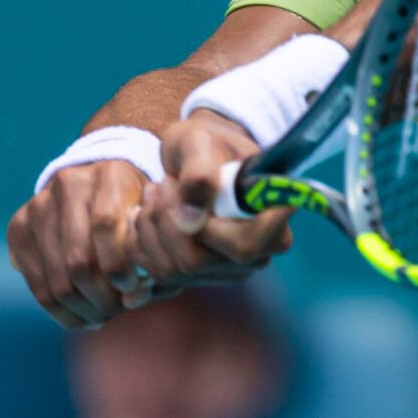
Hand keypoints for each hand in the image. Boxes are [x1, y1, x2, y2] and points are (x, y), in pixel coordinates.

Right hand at [7, 159, 160, 329]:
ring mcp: (38, 205)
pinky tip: (82, 317)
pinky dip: (61, 312)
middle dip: (101, 297)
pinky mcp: (18, 227)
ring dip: (82, 309)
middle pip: (79, 259)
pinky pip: (37, 285)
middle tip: (117, 309)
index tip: (133, 289)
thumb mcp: (150, 220)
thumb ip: (148, 255)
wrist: (97, 184)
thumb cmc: (135, 208)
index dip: (119, 266)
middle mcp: (68, 183)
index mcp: (109, 174)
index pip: (106, 226)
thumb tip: (135, 299)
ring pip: (57, 279)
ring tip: (102, 315)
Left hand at [136, 110, 293, 284]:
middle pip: (199, 263)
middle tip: (161, 184)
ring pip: (174, 270)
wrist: (199, 154)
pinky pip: (161, 275)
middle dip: (166, 221)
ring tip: (155, 191)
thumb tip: (191, 220)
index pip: (243, 247)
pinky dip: (143, 243)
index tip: (183, 189)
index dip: (205, 228)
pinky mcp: (203, 276)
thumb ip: (199, 172)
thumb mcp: (199, 142)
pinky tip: (148, 213)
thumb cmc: (206, 142)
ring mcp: (232, 268)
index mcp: (275, 215)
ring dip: (151, 228)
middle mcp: (260, 251)